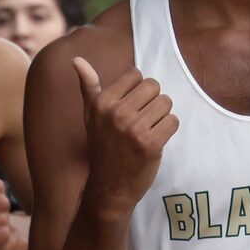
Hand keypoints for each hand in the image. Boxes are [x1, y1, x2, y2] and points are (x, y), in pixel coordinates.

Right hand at [72, 57, 177, 213]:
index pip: (136, 75)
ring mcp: (133, 129)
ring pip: (166, 103)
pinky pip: (173, 121)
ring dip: (162, 117)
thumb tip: (76, 59)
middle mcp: (116, 113)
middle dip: (152, 102)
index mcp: (101, 102)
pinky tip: (154, 142)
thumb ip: (88, 87)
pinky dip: (168, 131)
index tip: (130, 110)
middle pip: (154, 87)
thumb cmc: (102, 149)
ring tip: (148, 132)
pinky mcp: (150, 144)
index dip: (138, 92)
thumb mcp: (90, 116)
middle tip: (141, 122)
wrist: (109, 189)